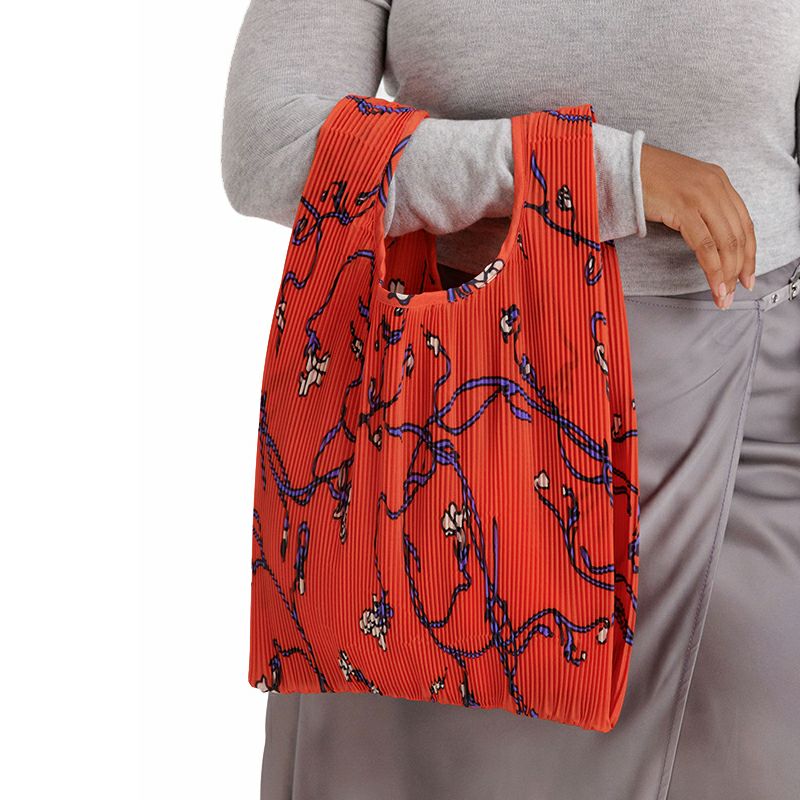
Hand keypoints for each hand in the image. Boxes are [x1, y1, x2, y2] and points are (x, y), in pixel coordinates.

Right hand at [639, 143, 755, 308]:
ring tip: (723, 295)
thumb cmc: (646, 179)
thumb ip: (700, 207)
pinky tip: (713, 283)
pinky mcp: (684, 208)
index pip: (744, 222)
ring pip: (725, 242)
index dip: (749, 253)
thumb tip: (708, 239)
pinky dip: (712, 268)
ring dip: (727, 273)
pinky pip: (705, 245)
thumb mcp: (683, 189)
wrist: (625, 165)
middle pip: (738, 235)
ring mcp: (701, 196)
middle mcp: (716, 186)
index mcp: (719, 181)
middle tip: (735, 292)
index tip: (747, 275)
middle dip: (740, 269)